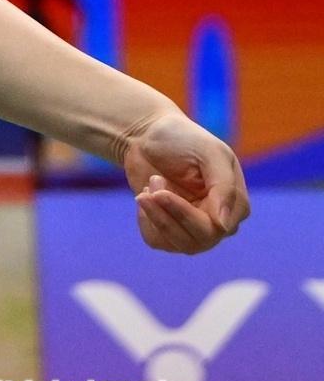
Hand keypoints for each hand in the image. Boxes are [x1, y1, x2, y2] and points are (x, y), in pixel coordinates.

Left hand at [115, 105, 249, 253]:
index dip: (185, 214)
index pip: (217, 227)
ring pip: (177, 245)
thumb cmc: (183, 139)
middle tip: (148, 189)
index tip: (160, 193)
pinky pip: (157, 241)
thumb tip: (224, 226)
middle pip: (198, 241)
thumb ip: (224, 187)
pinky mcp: (169, 228)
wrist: (147, 135)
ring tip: (148, 185)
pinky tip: (145, 196)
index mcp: (235, 204)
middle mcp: (219, 221)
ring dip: (155, 216)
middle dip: (166, 216)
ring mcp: (194, 227)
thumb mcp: (209, 153)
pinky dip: (145, 220)